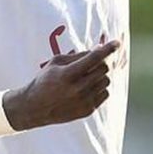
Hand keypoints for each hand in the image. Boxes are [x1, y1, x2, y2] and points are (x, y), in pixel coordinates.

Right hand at [3, 40, 119, 130]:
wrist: (35, 107)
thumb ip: (78, 55)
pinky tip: (87, 87)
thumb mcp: (56, 62)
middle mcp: (77, 89)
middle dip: (101, 62)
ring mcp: (84, 101)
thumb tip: (99, 49)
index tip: (116, 43)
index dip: (107, 48)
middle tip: (95, 61)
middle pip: (103, 69)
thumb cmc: (45, 80)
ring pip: (106, 81)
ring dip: (100, 75)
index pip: (94, 58)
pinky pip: (105, 94)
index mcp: (68, 74)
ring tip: (87, 76)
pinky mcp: (88, 110)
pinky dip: (99, 88)